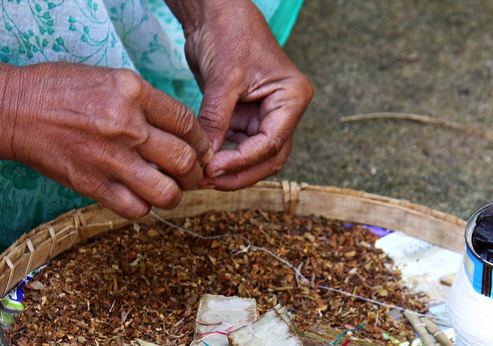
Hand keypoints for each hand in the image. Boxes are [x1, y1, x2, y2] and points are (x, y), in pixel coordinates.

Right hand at [7, 63, 212, 217]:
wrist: (14, 109)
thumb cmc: (61, 90)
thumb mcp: (110, 79)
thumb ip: (145, 103)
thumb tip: (179, 131)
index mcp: (133, 92)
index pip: (187, 123)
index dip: (201, 141)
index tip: (199, 150)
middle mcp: (127, 125)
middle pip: (185, 160)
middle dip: (194, 172)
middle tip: (189, 174)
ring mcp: (110, 157)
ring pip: (167, 192)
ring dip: (174, 195)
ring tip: (167, 189)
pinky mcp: (93, 184)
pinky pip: (136, 209)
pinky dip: (143, 207)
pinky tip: (138, 197)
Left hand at [177, 0, 312, 189]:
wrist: (216, 14)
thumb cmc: (230, 32)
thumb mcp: (223, 78)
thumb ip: (216, 119)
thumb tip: (205, 158)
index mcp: (291, 98)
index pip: (271, 143)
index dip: (242, 160)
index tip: (214, 168)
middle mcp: (283, 111)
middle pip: (268, 158)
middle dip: (239, 173)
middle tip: (209, 181)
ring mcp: (264, 116)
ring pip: (253, 158)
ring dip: (230, 170)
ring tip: (201, 176)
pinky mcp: (245, 117)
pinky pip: (237, 147)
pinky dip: (222, 157)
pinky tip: (201, 163)